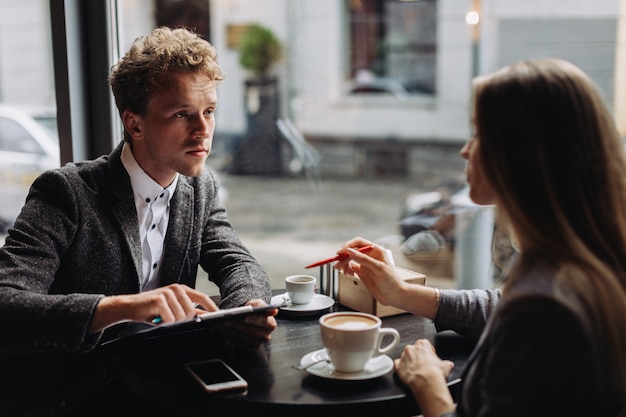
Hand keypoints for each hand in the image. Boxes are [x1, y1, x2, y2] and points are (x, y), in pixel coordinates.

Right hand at [90, 284, 217, 332]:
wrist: (130, 306)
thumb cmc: (152, 308)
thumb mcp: (173, 307)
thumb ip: (188, 310)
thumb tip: (205, 316)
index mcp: (182, 289)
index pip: (202, 297)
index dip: (211, 307)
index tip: (219, 315)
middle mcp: (176, 289)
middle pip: (191, 312)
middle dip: (184, 320)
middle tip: (170, 320)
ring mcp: (168, 293)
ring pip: (181, 316)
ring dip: (173, 322)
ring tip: (163, 319)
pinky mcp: (159, 299)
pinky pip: (170, 318)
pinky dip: (165, 323)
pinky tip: (158, 319)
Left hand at [213, 299, 277, 348]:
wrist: (251, 319)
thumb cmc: (255, 310)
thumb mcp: (258, 303)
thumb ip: (263, 306)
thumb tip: (273, 310)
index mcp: (271, 324)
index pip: (261, 321)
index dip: (251, 319)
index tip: (242, 317)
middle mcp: (266, 336)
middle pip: (248, 330)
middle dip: (235, 324)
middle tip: (224, 319)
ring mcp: (257, 343)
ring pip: (240, 336)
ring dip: (228, 330)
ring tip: (218, 322)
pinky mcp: (248, 347)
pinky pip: (236, 341)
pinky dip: (227, 334)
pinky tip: (220, 328)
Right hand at [333, 236, 404, 305]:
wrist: (394, 296)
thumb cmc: (392, 281)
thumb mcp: (378, 268)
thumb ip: (363, 259)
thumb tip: (350, 251)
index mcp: (376, 250)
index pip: (359, 242)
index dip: (348, 246)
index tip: (341, 252)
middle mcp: (370, 256)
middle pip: (352, 250)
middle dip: (344, 256)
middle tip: (337, 262)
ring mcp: (365, 264)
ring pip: (350, 259)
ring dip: (343, 263)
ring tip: (340, 269)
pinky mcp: (362, 272)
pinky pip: (350, 267)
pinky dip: (346, 269)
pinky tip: (348, 273)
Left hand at [394, 339, 454, 416]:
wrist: (426, 382)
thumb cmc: (434, 372)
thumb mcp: (446, 365)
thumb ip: (446, 363)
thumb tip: (448, 365)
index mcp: (422, 344)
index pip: (425, 344)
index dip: (428, 352)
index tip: (430, 358)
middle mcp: (411, 348)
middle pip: (414, 350)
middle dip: (418, 357)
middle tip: (424, 365)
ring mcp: (403, 357)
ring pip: (405, 357)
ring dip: (409, 362)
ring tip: (417, 371)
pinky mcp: (397, 366)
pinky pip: (398, 365)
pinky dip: (401, 368)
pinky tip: (408, 373)